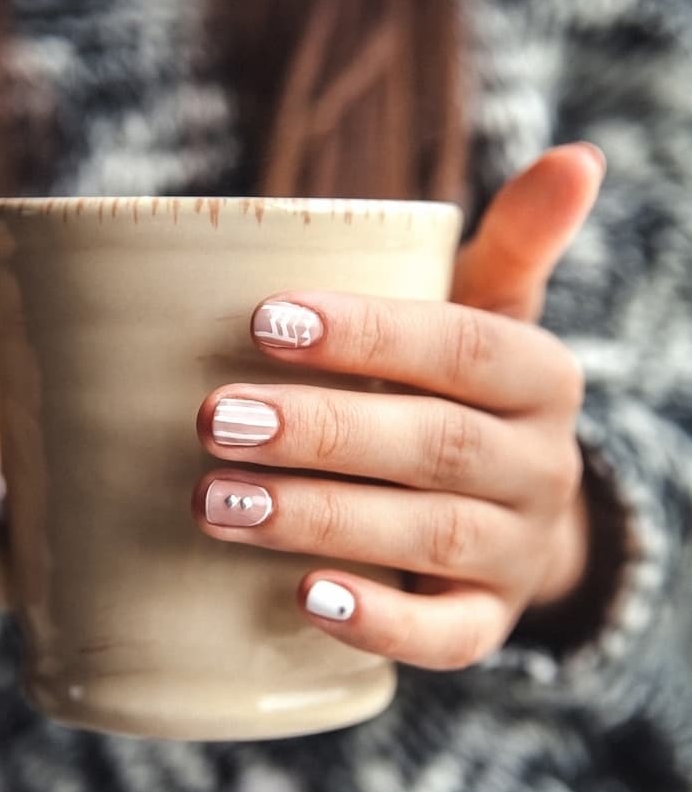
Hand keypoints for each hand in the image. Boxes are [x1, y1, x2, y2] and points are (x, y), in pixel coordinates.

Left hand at [195, 144, 604, 668]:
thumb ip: (514, 247)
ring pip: (428, 535)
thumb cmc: (461, 397)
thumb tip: (578, 155)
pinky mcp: (486, 619)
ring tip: (215, 505)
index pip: (457, 345)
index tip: (263, 321)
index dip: (366, 332)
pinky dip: (381, 622)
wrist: (509, 514)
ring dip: (320, 519)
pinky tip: (305, 599)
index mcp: (537, 376)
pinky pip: (448, 636)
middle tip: (213, 420)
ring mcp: (516, 549)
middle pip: (431, 444)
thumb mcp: (488, 319)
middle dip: (319, 433)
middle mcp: (541, 464)